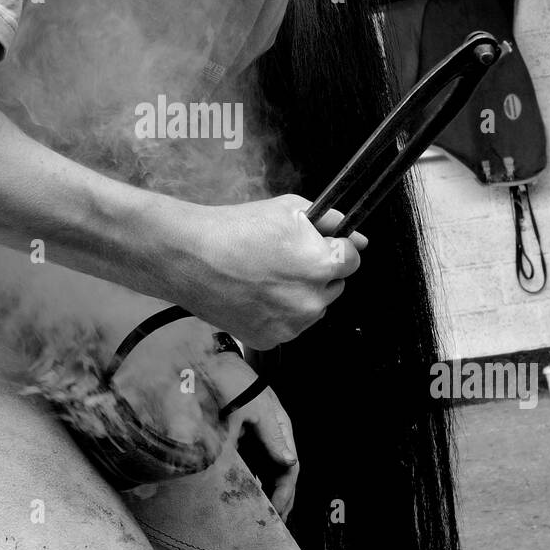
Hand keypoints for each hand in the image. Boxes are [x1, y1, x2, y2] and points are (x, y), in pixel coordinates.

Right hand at [168, 194, 368, 350]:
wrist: (190, 257)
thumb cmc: (235, 230)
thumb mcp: (289, 209)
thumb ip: (331, 222)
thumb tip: (359, 239)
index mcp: (321, 265)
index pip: (352, 259)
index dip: (333, 247)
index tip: (316, 244)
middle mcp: (311, 301)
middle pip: (333, 286)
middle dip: (317, 272)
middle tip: (283, 257)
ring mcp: (291, 325)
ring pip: (312, 308)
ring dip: (300, 295)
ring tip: (264, 276)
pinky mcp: (269, 340)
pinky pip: (287, 325)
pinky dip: (277, 313)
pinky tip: (254, 294)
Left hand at [232, 390, 298, 520]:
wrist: (210, 363)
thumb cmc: (234, 381)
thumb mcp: (253, 408)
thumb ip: (270, 436)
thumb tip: (290, 463)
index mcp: (280, 427)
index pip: (290, 467)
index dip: (285, 491)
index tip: (276, 510)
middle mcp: (272, 434)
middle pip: (282, 472)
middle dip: (282, 499)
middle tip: (275, 523)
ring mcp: (256, 437)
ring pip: (268, 471)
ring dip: (269, 493)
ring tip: (269, 517)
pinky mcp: (240, 438)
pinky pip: (251, 465)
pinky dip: (253, 482)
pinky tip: (251, 495)